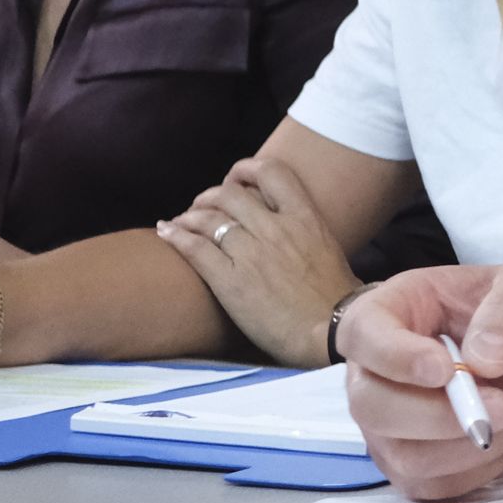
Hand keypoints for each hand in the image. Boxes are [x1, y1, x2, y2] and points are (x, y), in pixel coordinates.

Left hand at [156, 156, 358, 364]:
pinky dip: (176, 236)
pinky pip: (195, 248)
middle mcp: (275, 228)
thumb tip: (293, 230)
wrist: (331, 333)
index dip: (247, 169)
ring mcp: (251, 253)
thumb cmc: (336, 299)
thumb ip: (306, 232)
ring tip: (180, 221)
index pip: (272, 173)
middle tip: (202, 206)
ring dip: (189, 215)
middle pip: (231, 193)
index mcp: (305, 218)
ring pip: (208, 218)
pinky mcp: (231, 281)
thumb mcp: (329, 250)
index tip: (236, 178)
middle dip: (210, 195)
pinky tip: (166, 232)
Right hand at [339, 257, 502, 500]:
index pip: (363, 333)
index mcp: (397, 310)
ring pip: (402, 454)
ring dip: (467, 445)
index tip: (444, 370)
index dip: (394, 356)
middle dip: (438, 415)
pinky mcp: (415, 466)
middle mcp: (380, 370)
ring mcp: (392, 424)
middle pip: (371, 405)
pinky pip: (431, 484)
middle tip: (502, 405)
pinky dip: (478, 469)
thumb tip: (483, 358)